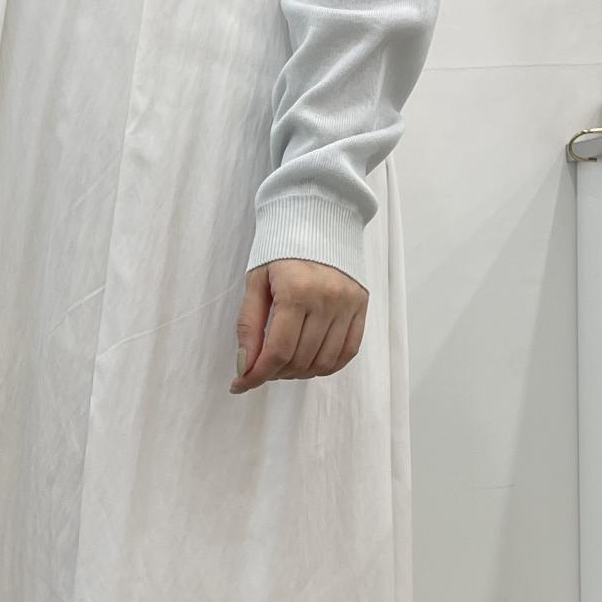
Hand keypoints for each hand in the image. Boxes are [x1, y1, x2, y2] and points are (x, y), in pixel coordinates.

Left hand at [231, 259, 366, 393]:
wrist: (318, 216)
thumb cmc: (280, 247)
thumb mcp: (255, 281)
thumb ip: (248, 325)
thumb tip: (245, 366)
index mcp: (296, 291)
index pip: (277, 351)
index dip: (256, 375)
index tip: (240, 384)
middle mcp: (327, 300)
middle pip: (299, 360)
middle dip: (274, 373)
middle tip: (260, 368)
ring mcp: (348, 304)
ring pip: (323, 362)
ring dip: (299, 372)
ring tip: (282, 363)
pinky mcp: (361, 306)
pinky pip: (348, 351)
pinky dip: (326, 365)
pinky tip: (308, 362)